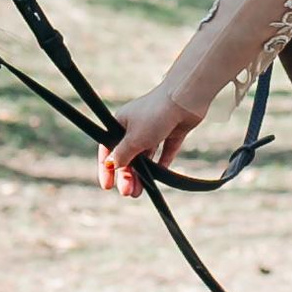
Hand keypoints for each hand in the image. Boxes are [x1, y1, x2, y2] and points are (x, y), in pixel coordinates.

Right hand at [98, 79, 208, 198]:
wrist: (185, 99)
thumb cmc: (155, 114)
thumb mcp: (133, 139)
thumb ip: (122, 155)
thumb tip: (112, 166)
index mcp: (121, 122)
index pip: (109, 149)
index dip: (106, 168)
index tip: (107, 186)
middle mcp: (136, 126)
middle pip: (128, 155)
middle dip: (126, 175)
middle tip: (127, 193)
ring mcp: (155, 129)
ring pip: (145, 156)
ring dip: (142, 174)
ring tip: (139, 192)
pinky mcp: (172, 131)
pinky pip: (165, 152)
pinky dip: (161, 164)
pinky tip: (158, 177)